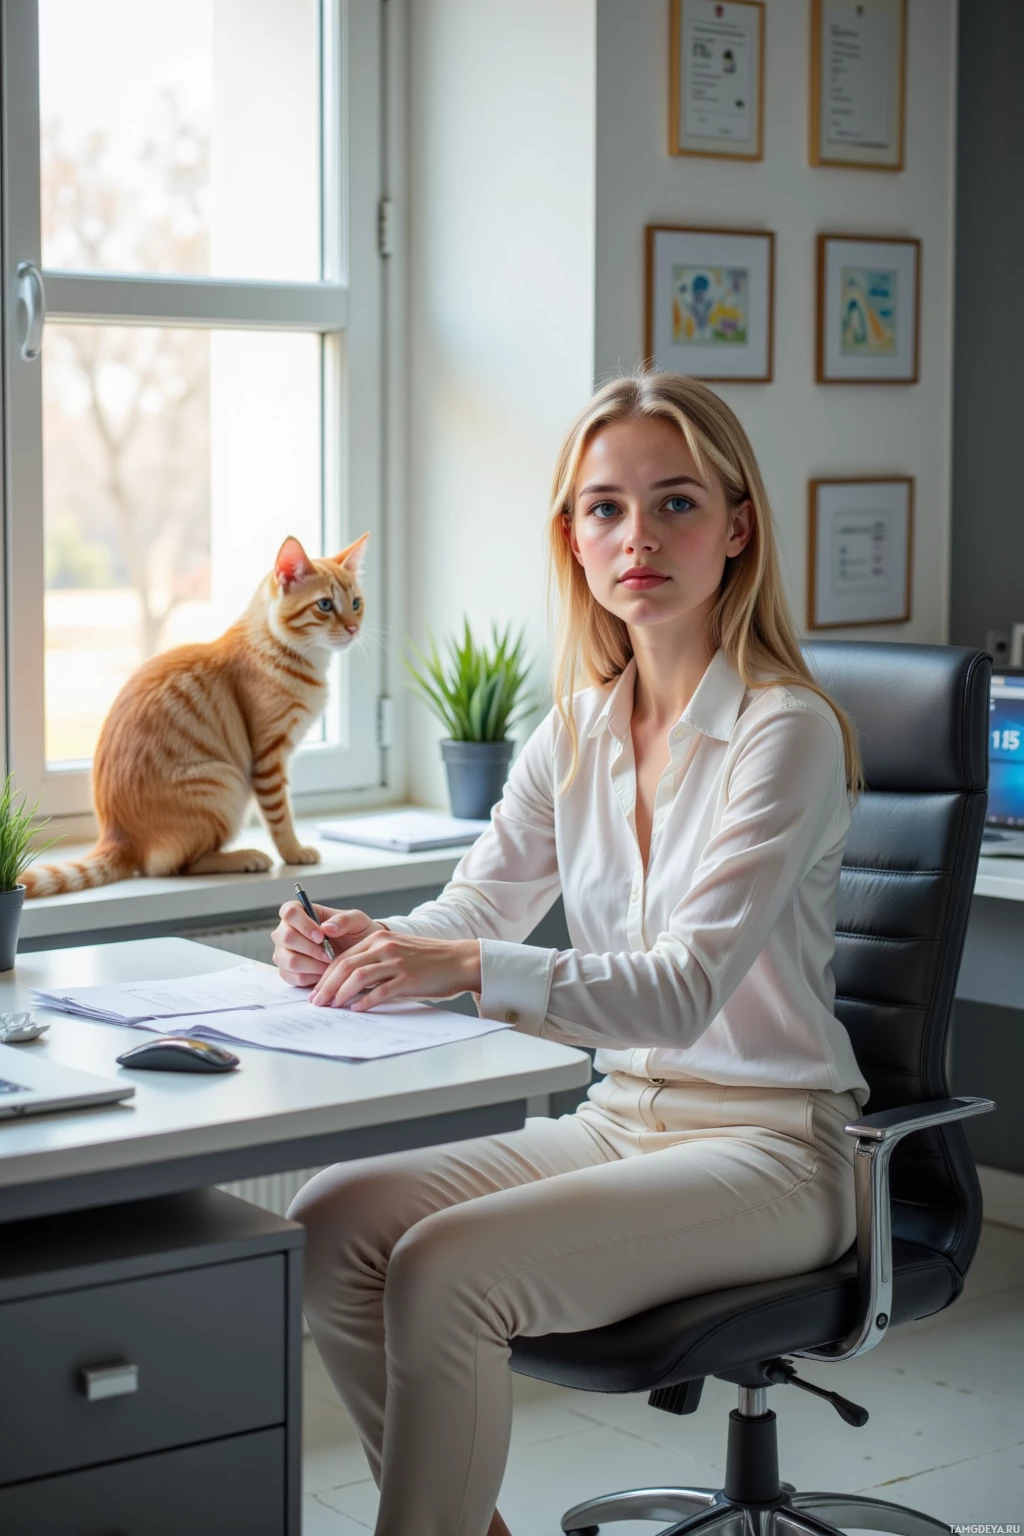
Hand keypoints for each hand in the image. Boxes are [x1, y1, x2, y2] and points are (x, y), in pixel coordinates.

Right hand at [270, 901, 384, 986]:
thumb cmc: (355, 933)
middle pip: (286, 937)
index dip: (303, 924)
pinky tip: (324, 972)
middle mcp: (286, 931)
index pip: (290, 912)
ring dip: (313, 965)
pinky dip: (312, 977)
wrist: (360, 956)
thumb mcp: (357, 921)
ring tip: (329, 963)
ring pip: (289, 960)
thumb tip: (326, 927)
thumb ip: (344, 920)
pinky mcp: (287, 972)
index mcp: (300, 912)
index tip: (321, 936)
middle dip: (311, 949)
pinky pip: (294, 977)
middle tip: (329, 954)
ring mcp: (284, 953)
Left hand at [309, 930, 481, 1010]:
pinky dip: (366, 1001)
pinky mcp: (409, 977)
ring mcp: (397, 961)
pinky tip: (357, 1009)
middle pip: (345, 965)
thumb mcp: (397, 952)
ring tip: (332, 1006)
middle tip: (317, 1002)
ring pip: (359, 976)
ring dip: (341, 993)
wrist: (459, 960)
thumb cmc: (428, 960)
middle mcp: (385, 946)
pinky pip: (381, 990)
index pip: (343, 957)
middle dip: (327, 986)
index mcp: (379, 939)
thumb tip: (349, 986)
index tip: (316, 992)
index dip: (326, 976)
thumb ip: (374, 962)